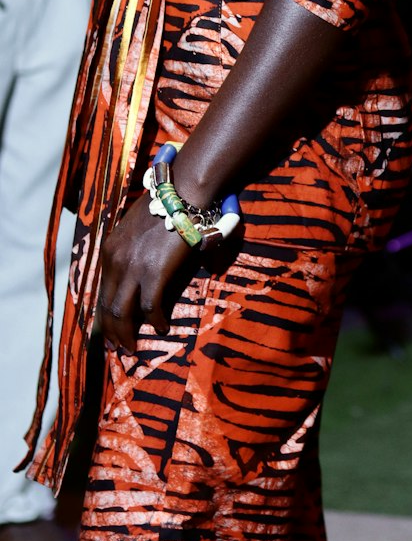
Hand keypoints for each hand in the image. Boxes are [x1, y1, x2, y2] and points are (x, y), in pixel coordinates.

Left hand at [99, 196, 191, 352]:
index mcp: (109, 252)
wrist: (181, 192)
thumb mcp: (135, 229)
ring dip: (127, 334)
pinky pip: (151, 307)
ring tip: (134, 347)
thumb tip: (141, 270)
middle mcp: (115, 262)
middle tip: (120, 348)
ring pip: (123, 313)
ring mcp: (134, 268)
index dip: (105, 317)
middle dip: (112, 332)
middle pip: (107, 308)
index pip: (101, 292)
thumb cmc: (165, 206)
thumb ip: (132, 250)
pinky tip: (163, 327)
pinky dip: (156, 321)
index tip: (110, 332)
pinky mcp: (154, 273)